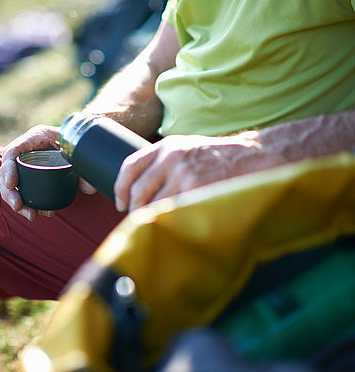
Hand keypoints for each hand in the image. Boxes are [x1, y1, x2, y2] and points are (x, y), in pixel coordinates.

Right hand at [0, 125, 95, 220]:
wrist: (79, 142)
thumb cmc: (77, 143)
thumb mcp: (79, 150)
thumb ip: (84, 167)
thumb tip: (90, 188)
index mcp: (36, 137)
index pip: (13, 151)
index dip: (8, 168)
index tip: (12, 184)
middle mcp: (26, 150)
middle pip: (6, 172)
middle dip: (9, 192)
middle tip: (18, 206)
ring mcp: (26, 164)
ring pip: (10, 185)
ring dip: (17, 202)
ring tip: (31, 215)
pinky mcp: (29, 176)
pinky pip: (20, 191)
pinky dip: (25, 204)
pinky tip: (35, 213)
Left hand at [113, 133, 272, 211]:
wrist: (251, 156)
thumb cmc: (217, 156)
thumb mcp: (186, 148)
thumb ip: (163, 162)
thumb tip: (138, 189)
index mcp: (165, 146)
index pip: (130, 166)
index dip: (120, 187)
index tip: (120, 202)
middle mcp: (171, 157)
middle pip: (139, 189)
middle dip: (134, 209)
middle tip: (135, 219)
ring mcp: (184, 173)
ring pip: (155, 204)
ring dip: (152, 218)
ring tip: (156, 225)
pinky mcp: (196, 189)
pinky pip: (174, 211)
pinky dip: (170, 220)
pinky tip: (174, 224)